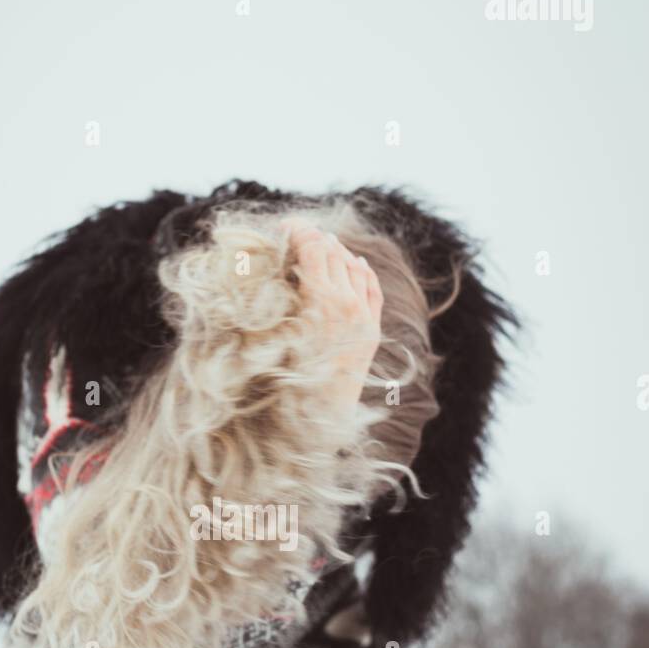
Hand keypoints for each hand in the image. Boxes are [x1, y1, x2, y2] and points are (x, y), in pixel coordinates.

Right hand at [287, 223, 382, 412]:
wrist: (320, 420)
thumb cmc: (287, 381)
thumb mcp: (275, 334)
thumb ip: (282, 296)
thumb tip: (279, 268)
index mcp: (321, 301)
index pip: (313, 249)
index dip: (298, 232)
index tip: (285, 227)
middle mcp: (347, 304)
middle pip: (333, 253)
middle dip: (314, 238)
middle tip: (298, 232)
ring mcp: (363, 317)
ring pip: (354, 267)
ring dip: (338, 250)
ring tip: (324, 241)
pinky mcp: (373, 330)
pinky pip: (372, 289)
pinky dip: (363, 270)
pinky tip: (356, 261)